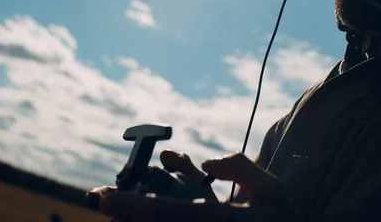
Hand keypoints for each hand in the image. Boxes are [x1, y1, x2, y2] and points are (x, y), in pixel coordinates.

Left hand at [86, 152, 299, 221]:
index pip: (165, 213)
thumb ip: (239, 168)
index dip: (129, 206)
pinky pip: (179, 219)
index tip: (99, 197)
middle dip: (125, 213)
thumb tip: (206, 164)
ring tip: (127, 198)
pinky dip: (165, 209)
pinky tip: (168, 186)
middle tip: (102, 200)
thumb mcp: (271, 189)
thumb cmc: (281, 219)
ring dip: (142, 212)